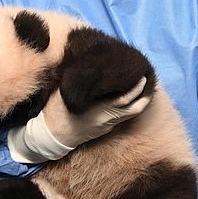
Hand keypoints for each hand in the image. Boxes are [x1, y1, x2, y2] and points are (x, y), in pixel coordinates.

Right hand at [8, 78, 149, 163]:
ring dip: (140, 101)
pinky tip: (130, 98)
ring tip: (143, 87)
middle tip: (145, 77)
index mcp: (97, 107)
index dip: (135, 86)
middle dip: (142, 91)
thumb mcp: (64, 90)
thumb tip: (88, 63)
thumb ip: (80, 80)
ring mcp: (107, 125)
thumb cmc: (56, 110)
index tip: (139, 73)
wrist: (52, 135)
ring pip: (131, 114)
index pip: (124, 97)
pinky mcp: (106, 129)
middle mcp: (106, 117)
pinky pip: (123, 117)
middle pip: (133, 106)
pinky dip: (130, 107)